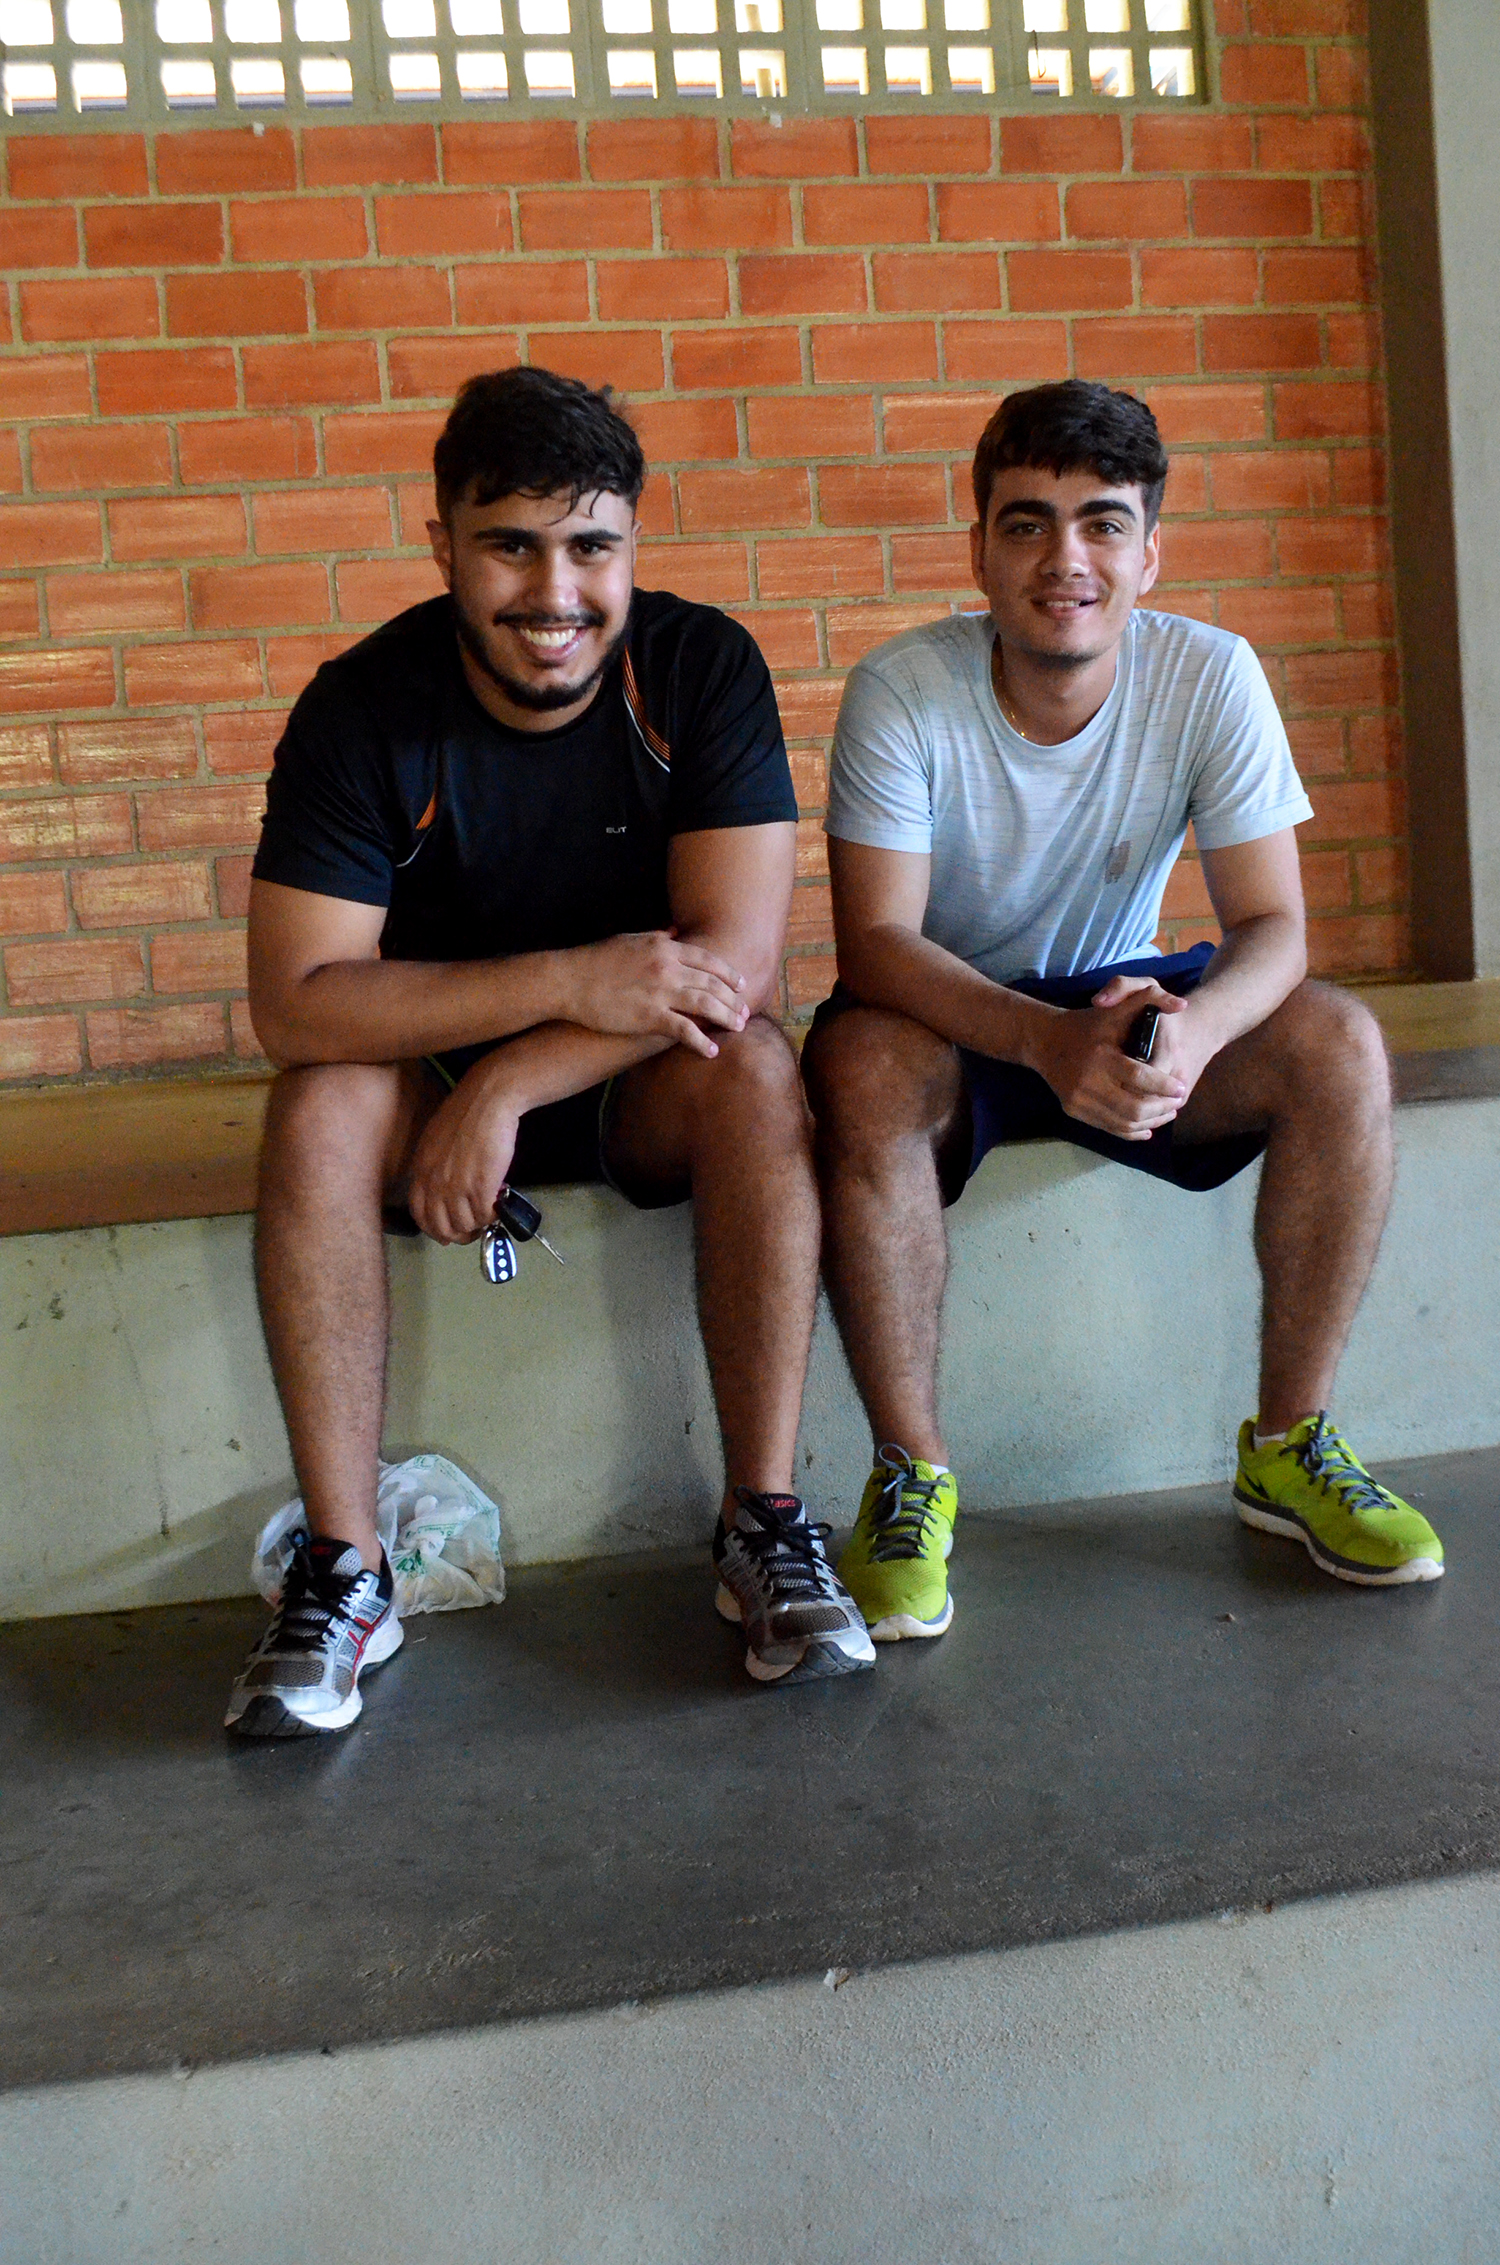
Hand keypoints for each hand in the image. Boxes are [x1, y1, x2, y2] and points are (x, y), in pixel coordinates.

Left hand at [404, 1064, 520, 1244]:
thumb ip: (434, 1165)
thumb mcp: (436, 1139)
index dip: (435, 1228)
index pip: (420, 1214)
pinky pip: (484, 1216)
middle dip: (458, 1234)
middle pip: (441, 1227)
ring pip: (464, 1226)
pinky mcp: (481, 1186)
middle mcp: (435, 1182)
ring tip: (488, 1213)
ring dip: (478, 1225)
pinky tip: (499, 1205)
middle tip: (473, 1229)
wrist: (489, 1098)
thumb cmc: (467, 1112)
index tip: (447, 1231)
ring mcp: (457, 1186)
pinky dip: (493, 1216)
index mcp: (421, 1170)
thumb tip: (445, 1187)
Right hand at [559, 931, 747, 1058]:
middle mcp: (668, 967)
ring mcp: (660, 992)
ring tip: (739, 1027)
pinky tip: (712, 1050)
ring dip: (726, 1016)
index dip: (728, 973)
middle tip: (745, 1010)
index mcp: (665, 947)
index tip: (741, 984)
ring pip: (706, 1004)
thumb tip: (675, 932)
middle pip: (712, 983)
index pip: (707, 960)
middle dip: (733, 998)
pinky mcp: (649, 1016)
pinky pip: (684, 1030)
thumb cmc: (596, 959)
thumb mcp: (630, 939)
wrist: (569, 980)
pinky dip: (701, 1041)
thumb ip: (657, 937)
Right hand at [1029, 977, 1191, 1140]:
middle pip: (1133, 1107)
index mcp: (1101, 1056)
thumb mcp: (1117, 1007)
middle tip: (1178, 1101)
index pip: (1139, 1077)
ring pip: (1123, 1123)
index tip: (1181, 1087)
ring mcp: (1078, 1099)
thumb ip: (1150, 999)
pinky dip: (1132, 1131)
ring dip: (1151, 1121)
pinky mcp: (1074, 1111)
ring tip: (1168, 1113)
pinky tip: (1147, 1126)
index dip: (1164, 1086)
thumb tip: (1182, 1005)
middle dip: (1162, 1107)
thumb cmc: (1088, 1023)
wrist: (1045, 1040)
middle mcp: (1087, 1081)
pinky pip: (1109, 1128)